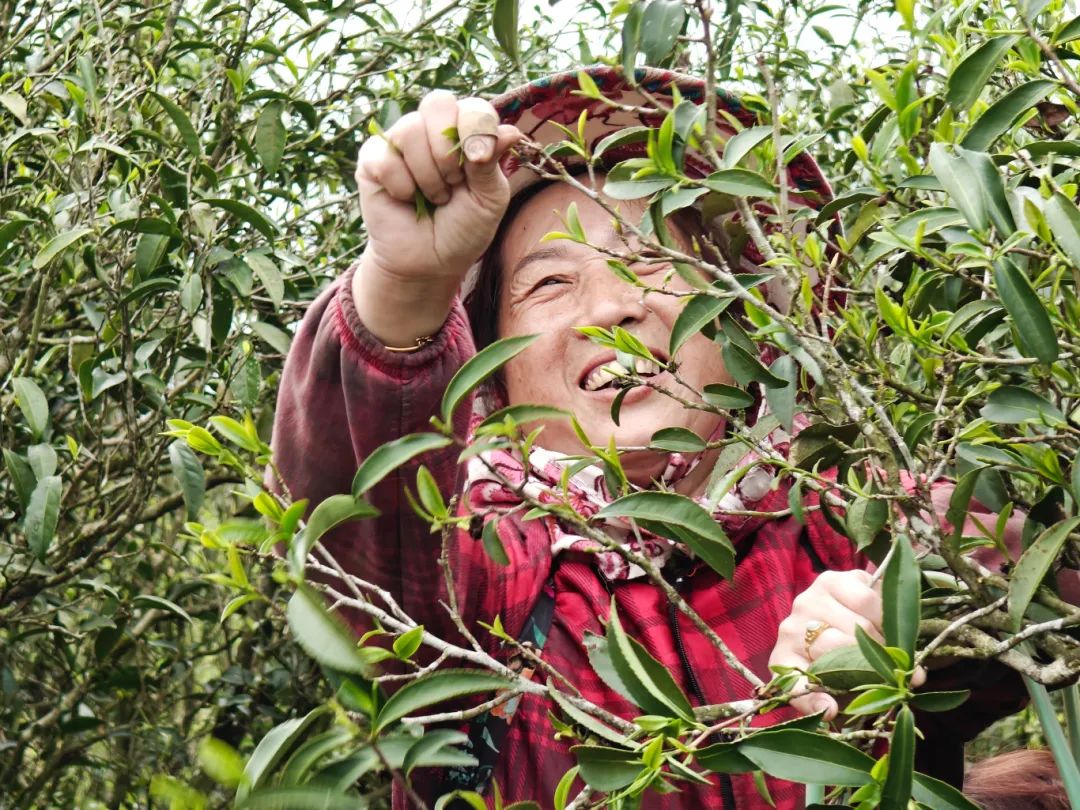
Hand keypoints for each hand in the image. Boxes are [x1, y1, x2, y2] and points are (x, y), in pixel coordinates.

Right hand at [353, 91, 522, 345]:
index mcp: (465, 132)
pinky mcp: (373, 159)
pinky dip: (401, 186)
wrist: (430, 262)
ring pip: (409, 130)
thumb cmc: (464, 228)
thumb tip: (512, 131)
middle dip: (448, 151)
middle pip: (437, 103)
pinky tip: (407, 200)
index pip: (472, 107)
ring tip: (434, 198)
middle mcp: (432, 129)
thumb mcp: (489, 199)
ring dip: (427, 176)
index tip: (478, 162)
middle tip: (453, 183)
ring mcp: (400, 141)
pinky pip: (384, 157)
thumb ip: (493, 163)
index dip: (476, 129)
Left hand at [768, 570, 925, 719]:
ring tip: (890, 647)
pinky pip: (866, 599)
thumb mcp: (837, 686)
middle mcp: (791, 628)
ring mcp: (809, 600)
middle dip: (872, 665)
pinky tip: (885, 623)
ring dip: (883, 641)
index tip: (831, 710)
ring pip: (858, 626)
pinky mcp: (830, 580)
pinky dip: (884, 615)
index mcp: (785, 660)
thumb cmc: (843, 658)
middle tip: (892, 671)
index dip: (813, 699)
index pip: (793, 682)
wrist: (849, 615)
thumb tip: (829, 711)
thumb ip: (833, 699)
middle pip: (838, 651)